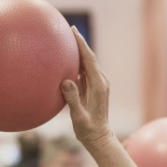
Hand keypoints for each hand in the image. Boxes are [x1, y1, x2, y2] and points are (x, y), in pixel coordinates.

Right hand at [61, 27, 112, 149]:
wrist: (99, 137)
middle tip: (68, 29)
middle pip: (89, 57)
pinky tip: (67, 59)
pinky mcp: (94, 88)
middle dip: (80, 43)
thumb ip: (73, 99)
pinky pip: (85, 71)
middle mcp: (100, 81)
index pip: (89, 59)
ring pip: (88, 63)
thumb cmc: (88, 130)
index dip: (82, 44)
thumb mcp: (79, 117)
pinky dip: (77, 62)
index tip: (74, 31)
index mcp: (98, 85)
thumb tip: (66, 81)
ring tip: (66, 40)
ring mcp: (98, 84)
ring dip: (79, 51)